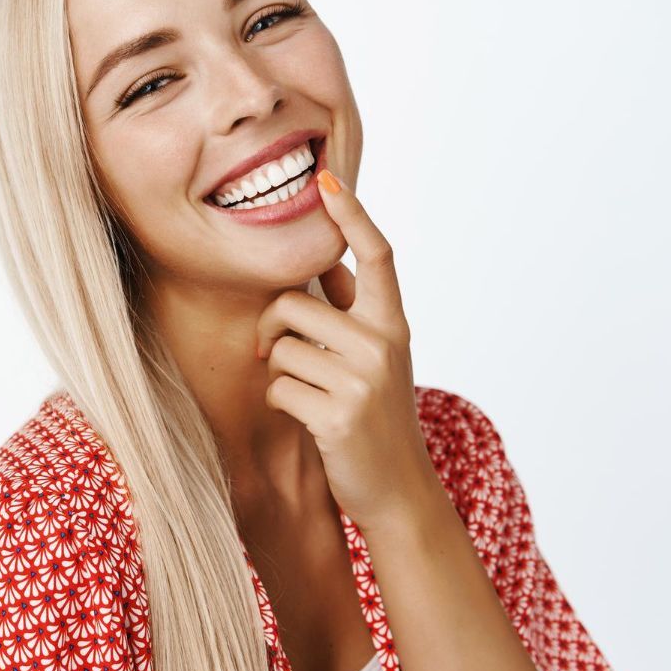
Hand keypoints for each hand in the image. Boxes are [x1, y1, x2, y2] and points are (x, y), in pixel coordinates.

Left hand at [253, 168, 440, 531]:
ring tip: (310, 396)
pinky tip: (308, 420)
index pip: (377, 256)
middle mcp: (383, 344)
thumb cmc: (376, 420)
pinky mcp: (338, 414)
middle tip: (278, 354)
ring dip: (279, 374)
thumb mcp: (377, 361)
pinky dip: (280, 404)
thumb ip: (354, 317)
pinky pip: (278, 388)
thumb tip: (329, 266)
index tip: (327, 178)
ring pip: (281, 349)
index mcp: (394, 325)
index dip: (351, 215)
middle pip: (293, 304)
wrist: (399, 491)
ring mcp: (363, 379)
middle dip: (272, 328)